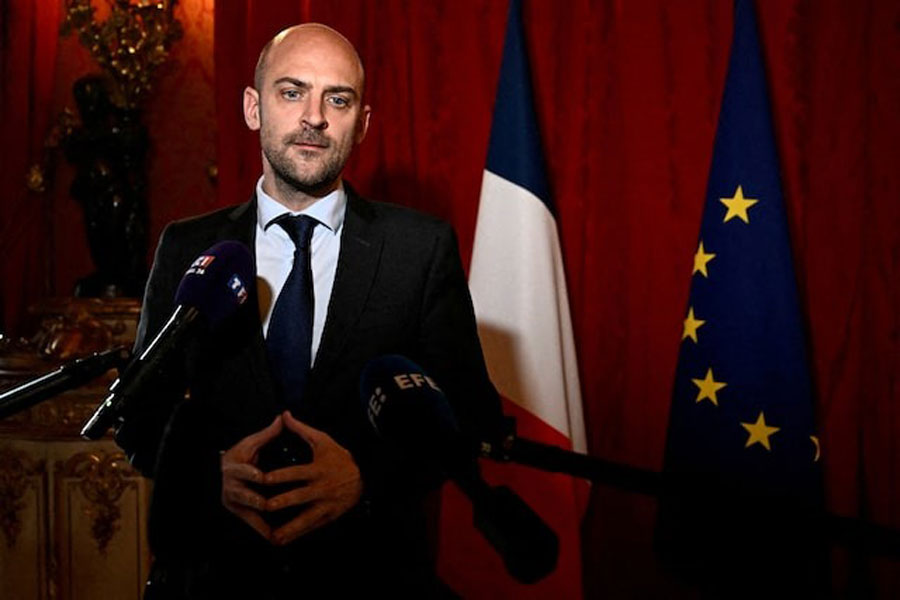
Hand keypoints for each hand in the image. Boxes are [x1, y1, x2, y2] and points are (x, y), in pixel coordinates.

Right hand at [220, 415, 282, 539]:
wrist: (226, 469)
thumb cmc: (243, 453)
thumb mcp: (252, 442)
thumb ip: (268, 433)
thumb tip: (282, 417)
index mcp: (233, 465)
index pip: (242, 470)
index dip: (251, 473)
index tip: (261, 476)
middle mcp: (229, 484)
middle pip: (241, 493)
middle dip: (254, 499)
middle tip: (266, 505)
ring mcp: (232, 499)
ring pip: (246, 511)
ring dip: (258, 520)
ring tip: (272, 529)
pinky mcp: (237, 510)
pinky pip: (250, 522)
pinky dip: (261, 529)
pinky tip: (273, 538)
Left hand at [264, 411, 362, 545]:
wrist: (366, 475)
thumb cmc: (339, 456)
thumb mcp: (323, 440)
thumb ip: (301, 429)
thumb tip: (284, 414)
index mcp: (318, 469)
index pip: (296, 473)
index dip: (280, 476)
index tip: (264, 480)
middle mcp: (322, 488)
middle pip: (300, 497)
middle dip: (282, 503)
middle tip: (265, 507)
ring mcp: (327, 504)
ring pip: (306, 518)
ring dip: (289, 527)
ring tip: (273, 536)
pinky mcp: (330, 516)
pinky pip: (312, 526)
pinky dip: (299, 534)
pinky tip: (285, 540)